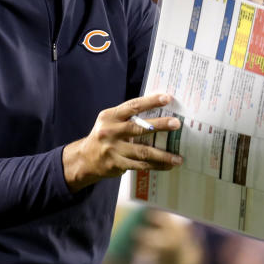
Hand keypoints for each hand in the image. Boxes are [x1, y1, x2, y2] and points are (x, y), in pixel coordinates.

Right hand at [63, 93, 181, 190]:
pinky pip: (140, 165)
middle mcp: (110, 132)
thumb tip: (158, 109)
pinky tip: (168, 165)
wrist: (85, 159)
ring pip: (142, 151)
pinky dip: (156, 165)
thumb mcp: (110, 121)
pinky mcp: (116, 164)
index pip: (132, 106)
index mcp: (109, 117)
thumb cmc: (105, 136)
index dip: (150, 101)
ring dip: (163, 155)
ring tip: (178, 158)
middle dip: (160, 125)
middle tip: (176, 124)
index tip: (167, 98)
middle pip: (138, 128)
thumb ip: (128, 116)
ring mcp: (113, 149)